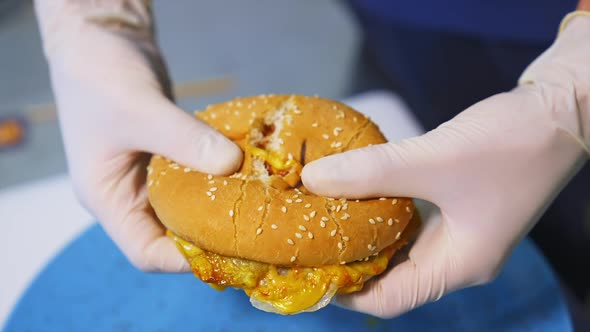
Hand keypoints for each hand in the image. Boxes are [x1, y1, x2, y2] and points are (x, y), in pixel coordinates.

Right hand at [34, 0, 241, 271]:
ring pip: (188, 208)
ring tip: (259, 208)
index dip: (184, 258)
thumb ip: (184, 139)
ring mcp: (150, 176)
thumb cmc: (102, 77)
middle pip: (171, 235)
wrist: (102, 41)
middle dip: (210, 238)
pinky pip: (197, 177)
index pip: (145, 251)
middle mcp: (129, 195)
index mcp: (108, 199)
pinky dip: (221, 179)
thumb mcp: (140, 110)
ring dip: (219, 209)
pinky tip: (250, 176)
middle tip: (254, 233)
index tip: (228, 249)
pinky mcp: (170, 155)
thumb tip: (233, 165)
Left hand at [301, 12, 589, 317]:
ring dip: (363, 234)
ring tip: (322, 218)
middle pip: (391, 276)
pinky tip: (356, 192)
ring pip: (399, 246)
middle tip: (306, 242)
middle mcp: (458, 257)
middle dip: (349, 262)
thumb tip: (313, 180)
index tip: (307, 272)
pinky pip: (410, 219)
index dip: (345, 293)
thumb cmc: (511, 144)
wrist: (561, 108)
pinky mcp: (458, 204)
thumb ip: (371, 172)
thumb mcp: (433, 160)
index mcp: (459, 266)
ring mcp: (459, 231)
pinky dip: (381, 211)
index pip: (390, 300)